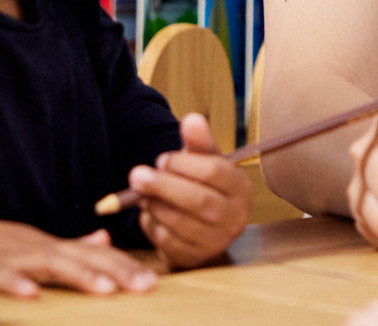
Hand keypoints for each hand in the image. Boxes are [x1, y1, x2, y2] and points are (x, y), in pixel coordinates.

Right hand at [0, 217, 155, 297]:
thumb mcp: (38, 246)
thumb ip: (72, 247)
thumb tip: (104, 238)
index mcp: (53, 248)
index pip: (97, 255)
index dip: (125, 267)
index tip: (155, 282)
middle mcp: (39, 250)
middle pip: (84, 259)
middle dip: (116, 273)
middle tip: (146, 286)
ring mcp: (13, 258)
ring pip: (51, 266)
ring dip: (79, 276)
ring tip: (107, 290)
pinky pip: (1, 279)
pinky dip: (16, 285)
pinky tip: (32, 296)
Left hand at [129, 113, 253, 267]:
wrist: (203, 227)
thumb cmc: (203, 186)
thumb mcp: (204, 161)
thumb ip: (198, 141)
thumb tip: (191, 119)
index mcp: (241, 188)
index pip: (214, 172)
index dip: (184, 164)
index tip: (162, 158)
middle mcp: (236, 217)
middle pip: (199, 201)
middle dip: (164, 186)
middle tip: (136, 174)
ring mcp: (217, 241)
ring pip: (182, 223)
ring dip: (155, 206)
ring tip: (139, 194)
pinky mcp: (196, 258)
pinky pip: (170, 243)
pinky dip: (153, 226)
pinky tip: (147, 214)